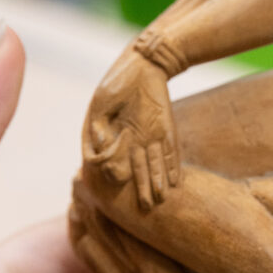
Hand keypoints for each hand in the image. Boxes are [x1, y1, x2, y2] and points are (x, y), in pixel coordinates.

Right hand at [86, 45, 178, 209]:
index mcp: (116, 137)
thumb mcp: (102, 102)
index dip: (116, 176)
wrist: (145, 63)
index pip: (116, 163)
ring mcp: (152, 135)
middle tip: (144, 210)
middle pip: (139, 170)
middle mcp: (135, 141)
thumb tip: (98, 150)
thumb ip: (98, 126)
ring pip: (156, 165)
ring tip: (159, 201)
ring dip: (157, 182)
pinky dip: (173, 167)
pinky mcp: (167, 128)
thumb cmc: (118, 82)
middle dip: (141, 189)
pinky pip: (171, 151)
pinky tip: (174, 183)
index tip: (115, 185)